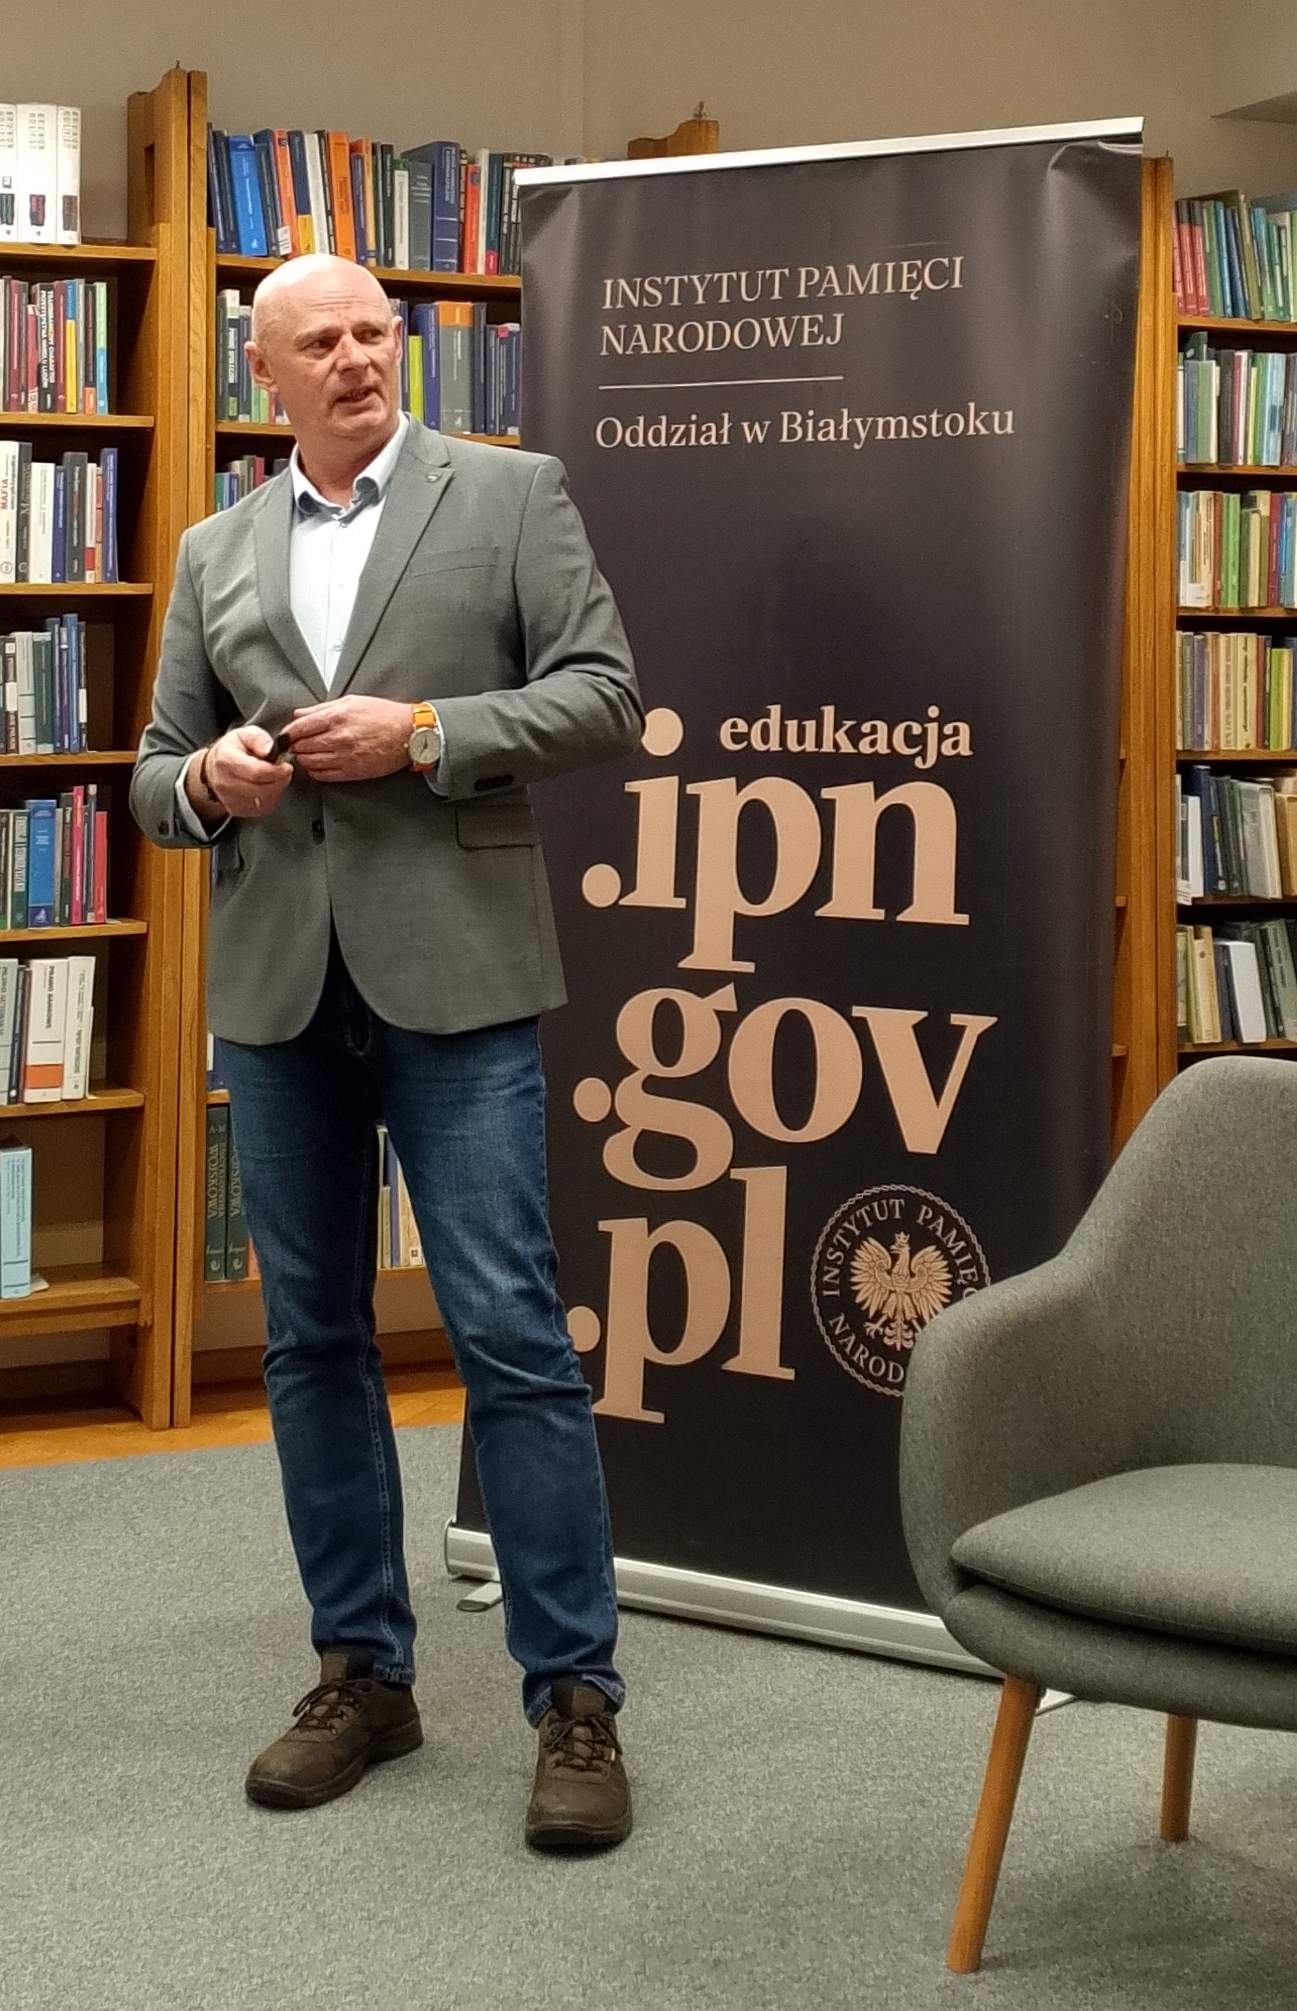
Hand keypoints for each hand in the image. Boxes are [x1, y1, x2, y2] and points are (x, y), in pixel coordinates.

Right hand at [193, 724, 292, 821]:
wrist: (213, 768)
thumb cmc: (232, 750)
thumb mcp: (244, 734)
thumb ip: (259, 739)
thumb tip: (270, 750)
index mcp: (226, 761)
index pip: (257, 772)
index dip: (277, 771)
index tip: (286, 767)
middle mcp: (225, 782)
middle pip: (262, 789)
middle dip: (280, 780)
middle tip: (285, 772)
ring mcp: (229, 799)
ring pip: (264, 800)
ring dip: (277, 789)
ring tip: (276, 777)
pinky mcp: (236, 810)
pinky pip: (262, 808)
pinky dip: (271, 798)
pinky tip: (269, 787)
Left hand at [284, 696, 411, 782]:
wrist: (408, 733)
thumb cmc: (384, 716)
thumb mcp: (351, 702)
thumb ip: (322, 708)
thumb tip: (300, 714)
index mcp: (337, 717)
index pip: (298, 728)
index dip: (287, 733)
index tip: (285, 736)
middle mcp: (339, 738)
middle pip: (301, 746)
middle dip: (295, 746)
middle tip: (296, 745)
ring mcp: (345, 757)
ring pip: (309, 762)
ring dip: (304, 759)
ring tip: (308, 754)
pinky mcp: (352, 771)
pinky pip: (323, 775)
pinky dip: (315, 771)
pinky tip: (319, 764)